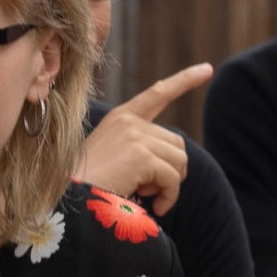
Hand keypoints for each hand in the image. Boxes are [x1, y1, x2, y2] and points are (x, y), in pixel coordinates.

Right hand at [69, 64, 212, 214]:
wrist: (69, 200)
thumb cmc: (89, 186)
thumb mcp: (114, 156)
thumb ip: (141, 148)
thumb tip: (178, 160)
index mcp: (121, 117)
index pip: (158, 94)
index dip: (185, 81)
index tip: (206, 69)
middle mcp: (129, 121)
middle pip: (176, 143)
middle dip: (172, 170)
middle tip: (152, 189)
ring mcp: (135, 135)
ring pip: (180, 160)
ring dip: (170, 184)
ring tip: (148, 194)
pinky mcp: (141, 155)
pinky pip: (173, 179)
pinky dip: (170, 197)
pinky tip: (156, 206)